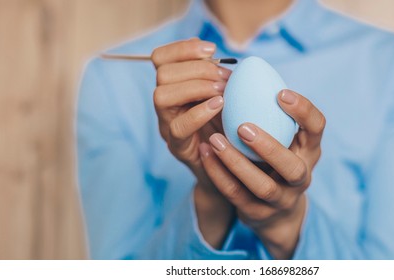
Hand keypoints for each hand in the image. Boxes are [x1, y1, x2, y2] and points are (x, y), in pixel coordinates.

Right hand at [151, 38, 233, 247]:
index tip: (212, 50)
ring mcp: (168, 127)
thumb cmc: (230, 129)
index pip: (161, 57)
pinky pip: (179, 127)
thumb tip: (227, 59)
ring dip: (195, 87)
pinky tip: (220, 106)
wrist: (231, 173)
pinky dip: (199, 112)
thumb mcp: (227, 98)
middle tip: (224, 78)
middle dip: (196, 68)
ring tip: (222, 93)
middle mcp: (166, 105)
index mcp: (175, 88)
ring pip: (161, 96)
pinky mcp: (179, 147)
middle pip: (162, 73)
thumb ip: (221, 78)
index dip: (183, 48)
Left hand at [199, 89, 325, 258]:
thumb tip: (243, 70)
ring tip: (213, 140)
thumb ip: (270, 113)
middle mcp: (300, 177)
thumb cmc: (275, 159)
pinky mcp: (257, 214)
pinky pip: (236, 195)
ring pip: (262, 186)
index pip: (317, 129)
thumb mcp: (283, 137)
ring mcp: (280, 199)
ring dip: (236, 163)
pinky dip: (219, 174)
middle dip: (269, 147)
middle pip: (292, 167)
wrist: (275, 212)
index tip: (281, 92)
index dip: (303, 111)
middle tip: (243, 126)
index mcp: (309, 150)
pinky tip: (205, 153)